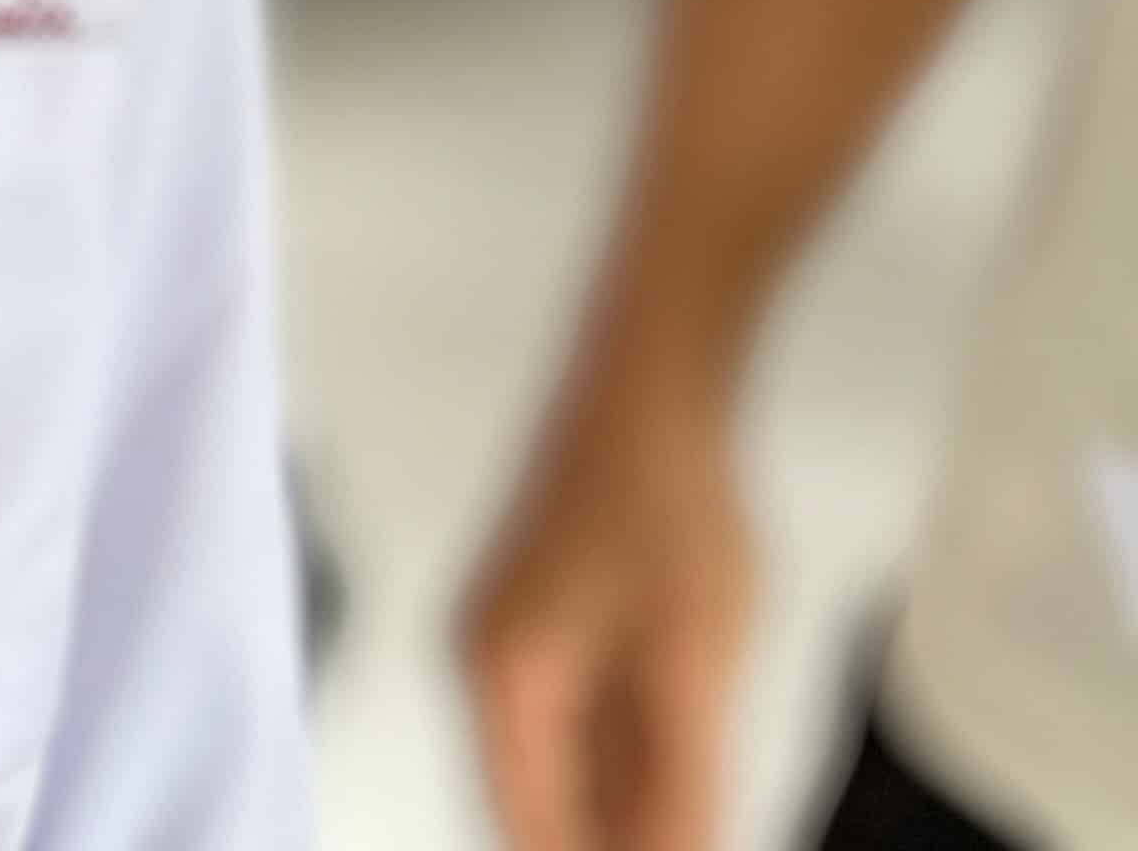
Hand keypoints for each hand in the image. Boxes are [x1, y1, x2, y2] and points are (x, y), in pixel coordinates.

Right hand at [460, 358, 754, 850]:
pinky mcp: (553, 613)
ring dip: (631, 800)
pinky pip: (585, 714)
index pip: (531, 828)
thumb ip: (682, 781)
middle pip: (544, 799)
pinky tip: (698, 769)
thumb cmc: (664, 508)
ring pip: (570, 760)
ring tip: (703, 805)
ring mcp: (518, 635)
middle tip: (695, 836)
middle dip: (615, 833)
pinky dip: (636, 755)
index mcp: (501, 682)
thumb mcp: (689, 665)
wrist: (653, 388)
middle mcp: (490, 664)